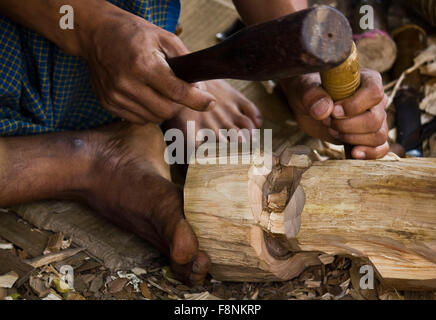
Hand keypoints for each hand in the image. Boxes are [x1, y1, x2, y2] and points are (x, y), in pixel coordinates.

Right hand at [82, 6, 215, 123]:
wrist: (96, 33)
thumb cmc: (133, 34)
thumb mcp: (165, 38)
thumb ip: (186, 62)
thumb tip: (200, 90)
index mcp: (143, 65)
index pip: (177, 92)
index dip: (197, 100)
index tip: (210, 102)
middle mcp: (127, 84)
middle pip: (167, 110)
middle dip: (179, 104)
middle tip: (178, 91)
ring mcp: (115, 96)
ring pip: (154, 118)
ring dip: (163, 108)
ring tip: (159, 90)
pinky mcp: (108, 104)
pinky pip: (138, 119)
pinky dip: (148, 111)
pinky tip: (145, 95)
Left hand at [282, 69, 388, 158]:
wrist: (306, 106)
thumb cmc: (309, 92)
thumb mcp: (305, 89)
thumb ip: (313, 96)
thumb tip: (324, 110)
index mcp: (366, 81)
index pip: (374, 93)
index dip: (354, 106)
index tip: (334, 112)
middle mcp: (375, 101)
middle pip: (375, 119)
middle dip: (348, 126)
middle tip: (328, 122)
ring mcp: (375, 119)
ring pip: (378, 135)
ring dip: (353, 138)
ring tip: (332, 131)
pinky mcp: (368, 136)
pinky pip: (381, 148)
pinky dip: (369, 153)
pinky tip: (353, 153)